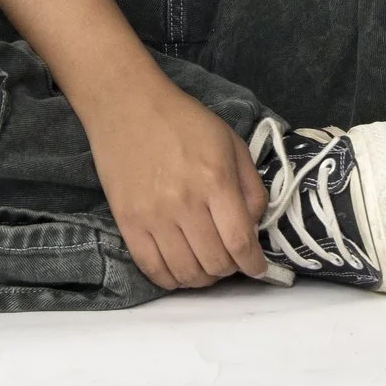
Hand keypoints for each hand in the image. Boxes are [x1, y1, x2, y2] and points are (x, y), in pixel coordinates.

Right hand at [78, 71, 270, 289]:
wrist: (128, 105)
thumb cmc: (184, 120)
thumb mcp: (231, 142)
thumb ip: (251, 186)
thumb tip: (255, 226)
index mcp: (214, 180)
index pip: (239, 242)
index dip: (253, 264)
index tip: (258, 268)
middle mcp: (184, 202)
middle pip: (215, 262)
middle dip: (230, 270)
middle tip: (231, 260)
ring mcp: (152, 216)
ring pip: (185, 272)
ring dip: (203, 279)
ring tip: (207, 267)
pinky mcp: (127, 222)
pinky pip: (151, 268)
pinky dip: (171, 280)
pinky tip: (180, 271)